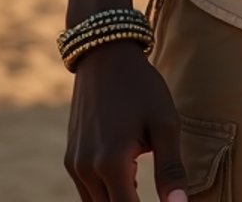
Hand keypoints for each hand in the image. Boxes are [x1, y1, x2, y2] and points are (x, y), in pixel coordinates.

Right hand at [64, 40, 187, 201]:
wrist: (105, 55)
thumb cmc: (141, 87)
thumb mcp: (164, 123)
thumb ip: (171, 170)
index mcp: (111, 164)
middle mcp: (86, 170)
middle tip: (159, 195)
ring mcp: (75, 165)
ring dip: (119, 201)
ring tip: (141, 186)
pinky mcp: (71, 158)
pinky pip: (88, 191)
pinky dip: (107, 193)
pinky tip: (129, 180)